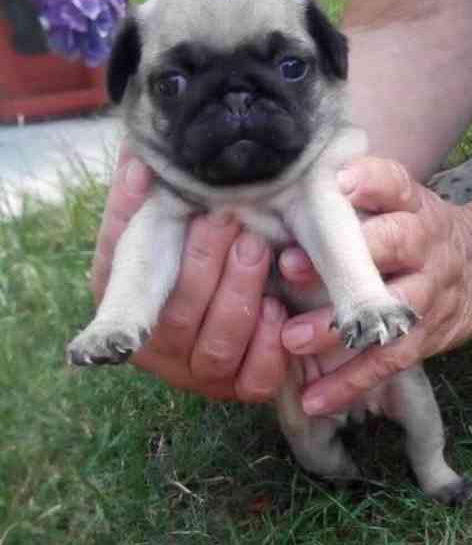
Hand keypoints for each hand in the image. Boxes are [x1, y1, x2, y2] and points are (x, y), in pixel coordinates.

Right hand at [91, 145, 288, 401]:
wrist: (257, 283)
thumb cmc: (204, 247)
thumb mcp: (175, 220)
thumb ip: (153, 195)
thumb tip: (140, 154)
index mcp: (126, 302)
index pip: (119, 275)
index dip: (134, 234)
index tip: (150, 186)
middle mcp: (155, 347)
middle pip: (174, 317)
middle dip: (202, 264)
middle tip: (227, 218)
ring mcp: (198, 374)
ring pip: (215, 348)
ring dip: (238, 297)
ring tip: (257, 250)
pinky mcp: (241, 389)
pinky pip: (253, 378)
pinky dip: (267, 345)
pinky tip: (278, 308)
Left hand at [278, 156, 471, 415]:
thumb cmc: (419, 231)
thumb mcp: (402, 203)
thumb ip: (358, 199)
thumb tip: (286, 194)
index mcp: (414, 206)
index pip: (396, 184)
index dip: (370, 181)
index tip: (339, 183)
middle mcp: (426, 245)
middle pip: (396, 244)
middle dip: (346, 256)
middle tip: (289, 266)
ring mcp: (429, 293)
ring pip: (388, 310)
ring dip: (337, 327)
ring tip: (292, 338)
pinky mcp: (426, 337)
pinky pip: (387, 361)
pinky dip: (349, 383)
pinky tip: (313, 399)